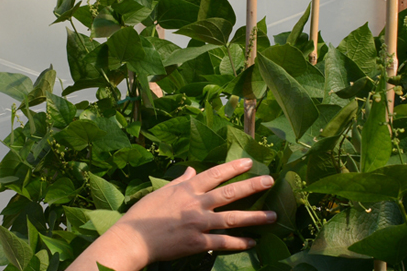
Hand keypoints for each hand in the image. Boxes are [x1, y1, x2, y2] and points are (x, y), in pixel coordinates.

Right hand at [69, 158, 276, 270]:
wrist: (133, 239)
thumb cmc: (143, 214)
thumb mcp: (161, 192)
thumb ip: (180, 181)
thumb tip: (192, 170)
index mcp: (186, 189)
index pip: (215, 174)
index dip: (233, 167)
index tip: (249, 162)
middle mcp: (195, 204)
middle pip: (229, 193)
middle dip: (252, 186)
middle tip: (270, 182)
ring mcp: (198, 223)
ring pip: (232, 218)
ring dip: (255, 217)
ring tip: (272, 216)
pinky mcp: (198, 242)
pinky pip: (223, 242)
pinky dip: (239, 242)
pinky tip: (252, 242)